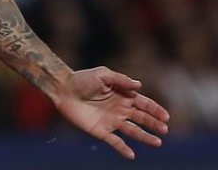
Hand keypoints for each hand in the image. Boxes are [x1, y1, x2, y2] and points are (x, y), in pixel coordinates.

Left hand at [52, 66, 169, 159]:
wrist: (62, 89)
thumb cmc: (82, 79)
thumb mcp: (102, 74)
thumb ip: (120, 80)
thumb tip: (139, 85)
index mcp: (123, 96)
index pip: (144, 104)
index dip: (155, 110)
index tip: (165, 116)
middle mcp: (120, 110)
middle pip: (141, 118)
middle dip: (153, 124)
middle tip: (164, 129)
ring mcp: (111, 121)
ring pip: (132, 131)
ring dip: (144, 137)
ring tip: (157, 142)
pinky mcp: (100, 131)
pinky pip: (114, 141)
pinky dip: (122, 148)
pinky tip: (131, 155)